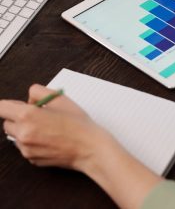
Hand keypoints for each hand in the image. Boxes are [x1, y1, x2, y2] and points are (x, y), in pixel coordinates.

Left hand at [0, 85, 161, 208]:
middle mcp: (23, 134)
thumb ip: (39, 91)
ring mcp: (26, 149)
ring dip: (25, 129)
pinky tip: (50, 138)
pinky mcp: (32, 159)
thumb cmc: (78, 124)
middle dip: (18, 117)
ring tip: (47, 127)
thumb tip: (29, 99)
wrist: (89, 147)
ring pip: (16, 136)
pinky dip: (33, 141)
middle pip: (6, 122)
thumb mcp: (61, 98)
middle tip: (38, 114)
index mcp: (28, 116)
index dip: (9, 105)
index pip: (2, 108)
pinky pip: (25, 147)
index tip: (15, 105)